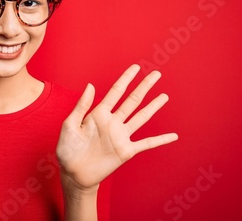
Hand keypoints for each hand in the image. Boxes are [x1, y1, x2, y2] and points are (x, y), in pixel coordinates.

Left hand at [56, 64, 177, 192]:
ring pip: (141, 117)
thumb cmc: (68, 149)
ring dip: (153, 107)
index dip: (126, 79)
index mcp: (99, 114)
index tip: (136, 67)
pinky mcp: (126, 151)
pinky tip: (173, 136)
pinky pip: (146, 144)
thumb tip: (91, 85)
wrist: (73, 173)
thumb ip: (81, 106)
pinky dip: (160, 140)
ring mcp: (121, 136)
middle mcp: (113, 122)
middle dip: (144, 87)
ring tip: (164, 96)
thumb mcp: (70, 125)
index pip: (116, 92)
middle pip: (132, 100)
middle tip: (156, 74)